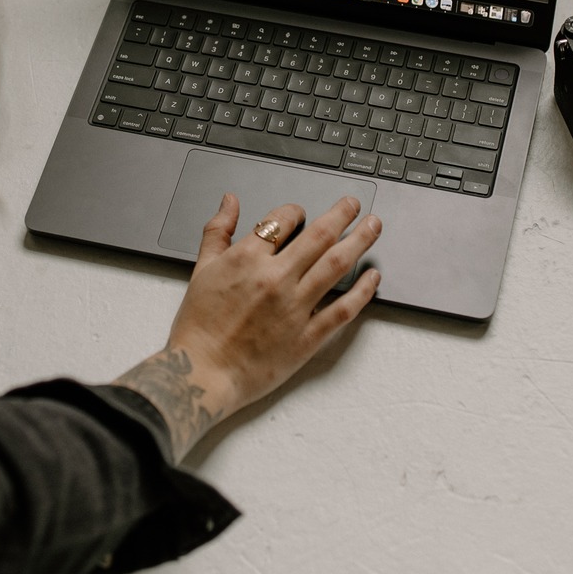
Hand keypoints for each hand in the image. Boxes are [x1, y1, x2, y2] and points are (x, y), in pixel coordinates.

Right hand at [115, 194, 381, 459]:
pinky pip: (342, 309)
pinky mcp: (307, 337)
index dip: (295, 211)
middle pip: (319, 235)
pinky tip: (372, 276)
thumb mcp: (201, 270)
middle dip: (341, 214)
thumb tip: (230, 200)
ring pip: (336, 265)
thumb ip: (217, 231)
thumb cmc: (198, 326)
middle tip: (354, 203)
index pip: (282, 220)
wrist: (202, 373)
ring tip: (374, 226)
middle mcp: (275, 278)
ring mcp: (295, 307)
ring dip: (359, 240)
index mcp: (247, 259)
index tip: (302, 212)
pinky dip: (362, 291)